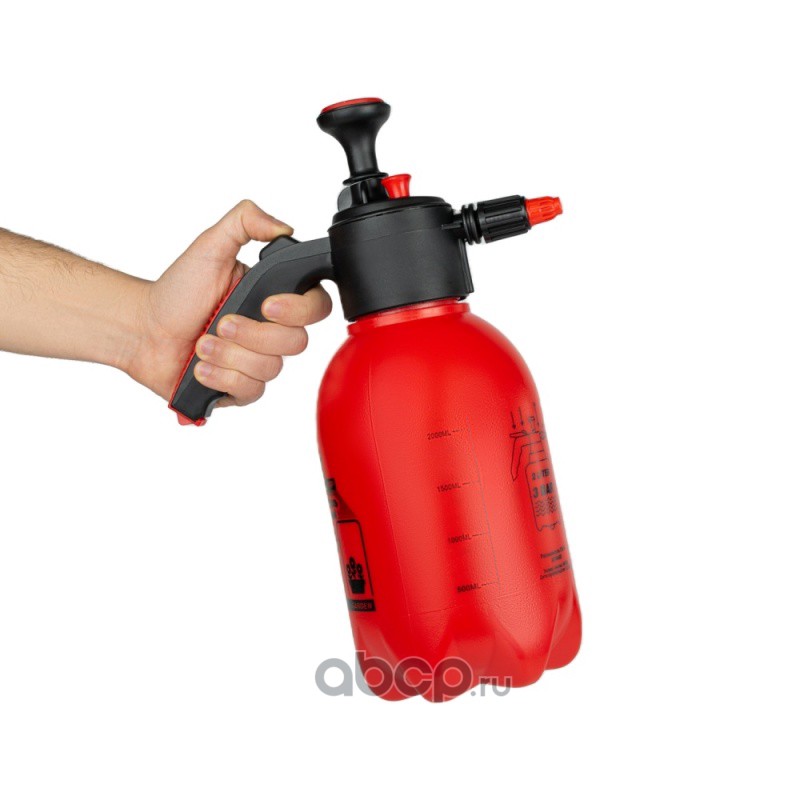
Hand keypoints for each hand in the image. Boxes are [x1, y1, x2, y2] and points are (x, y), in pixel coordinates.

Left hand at [127, 200, 331, 406]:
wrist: (144, 331)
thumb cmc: (176, 292)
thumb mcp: (209, 246)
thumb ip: (245, 221)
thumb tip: (283, 227)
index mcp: (274, 296)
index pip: (317, 306)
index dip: (297, 310)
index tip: (265, 304)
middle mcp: (272, 331)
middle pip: (296, 343)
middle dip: (251, 334)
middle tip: (219, 322)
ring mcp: (259, 361)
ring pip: (271, 368)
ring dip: (229, 355)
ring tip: (202, 344)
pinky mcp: (243, 388)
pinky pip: (251, 391)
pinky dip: (222, 378)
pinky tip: (200, 367)